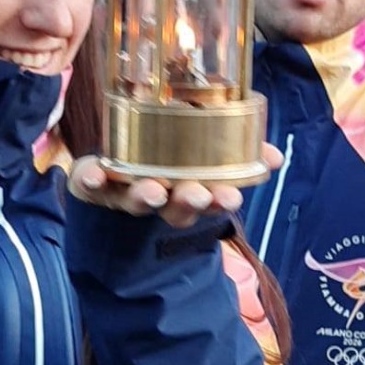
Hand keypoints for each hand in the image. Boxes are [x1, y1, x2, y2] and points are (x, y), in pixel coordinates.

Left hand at [67, 143, 281, 229]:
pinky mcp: (93, 186)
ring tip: (154, 190)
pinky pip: (89, 185)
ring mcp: (123, 194)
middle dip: (188, 201)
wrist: (108, 184)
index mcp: (186, 191)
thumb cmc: (166, 164)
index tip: (231, 195)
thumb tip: (275, 157)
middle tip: (198, 194)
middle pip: (174, 207)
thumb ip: (240, 158)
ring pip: (137, 201)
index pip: (208, 201)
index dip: (219, 201)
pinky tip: (93, 175)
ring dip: (147, 196)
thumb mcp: (205, 160)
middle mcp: (157, 197)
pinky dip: (89, 180)